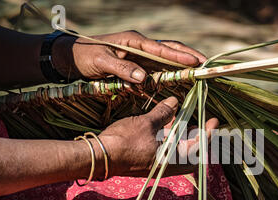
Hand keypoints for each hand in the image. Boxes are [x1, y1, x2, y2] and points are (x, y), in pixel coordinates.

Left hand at [52, 30, 205, 82]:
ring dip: (182, 64)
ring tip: (198, 70)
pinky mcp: (136, 63)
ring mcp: (139, 54)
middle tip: (205, 64)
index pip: (161, 49)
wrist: (71, 57)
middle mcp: (140, 46)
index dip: (179, 56)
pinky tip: (178, 79)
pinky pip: (156, 68)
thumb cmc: (84, 56)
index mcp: (134, 41)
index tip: (196, 62)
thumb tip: (143, 79)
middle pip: (170, 49)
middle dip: (188, 56)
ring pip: (166, 58)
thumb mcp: (101, 63)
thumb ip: (122, 69)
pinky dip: (169, 73)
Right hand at [98, 96, 217, 177]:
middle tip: (205, 121)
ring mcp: (159, 165)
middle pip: (193, 153)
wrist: (99, 156)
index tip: (214, 121)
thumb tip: (175, 102)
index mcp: (172, 159)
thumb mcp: (146, 123)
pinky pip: (168, 151)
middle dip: (200, 136)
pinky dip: (173, 139)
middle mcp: (168, 165)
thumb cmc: (123, 141)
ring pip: (180, 151)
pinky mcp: (150, 162)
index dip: (208, 133)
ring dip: (185, 136)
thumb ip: (163, 113)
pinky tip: (170, 124)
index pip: (199, 148)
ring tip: (187, 119)